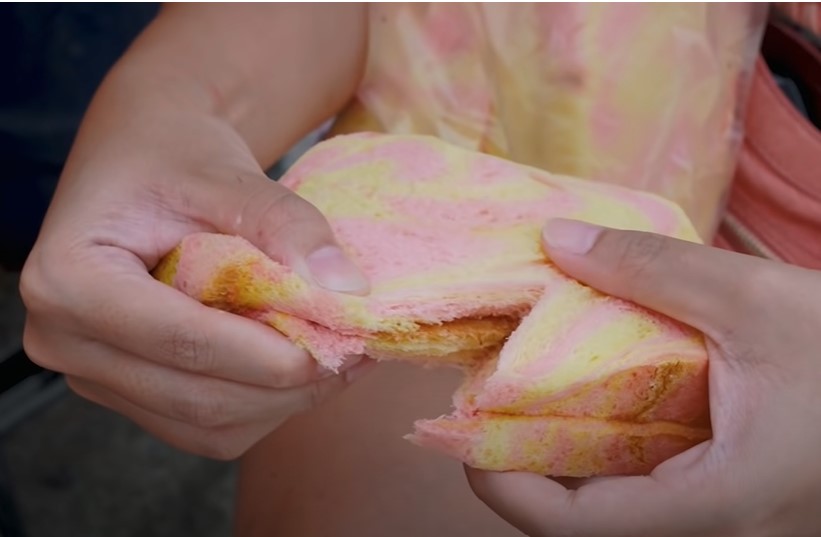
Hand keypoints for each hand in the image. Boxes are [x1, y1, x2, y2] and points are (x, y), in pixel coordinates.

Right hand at [19, 5, 369, 458]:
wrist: (144, 158)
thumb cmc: (172, 154)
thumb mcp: (224, 173)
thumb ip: (282, 223)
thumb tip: (346, 287)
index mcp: (68, 278)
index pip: (182, 339)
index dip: (269, 353)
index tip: (342, 341)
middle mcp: (65, 339)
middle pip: (194, 396)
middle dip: (287, 385)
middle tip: (356, 353)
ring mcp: (94, 373)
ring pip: (205, 426)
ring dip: (282, 403)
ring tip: (339, 360)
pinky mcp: (129, 389)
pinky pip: (204, 426)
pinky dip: (263, 406)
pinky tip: (303, 370)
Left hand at [467, 218, 820, 536]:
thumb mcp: (755, 300)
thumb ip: (650, 268)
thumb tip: (555, 239)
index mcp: (712, 505)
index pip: (572, 525)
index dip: (500, 484)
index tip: (458, 430)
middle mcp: (711, 528)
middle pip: (582, 517)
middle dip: (521, 461)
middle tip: (485, 395)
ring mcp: (721, 516)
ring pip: (613, 503)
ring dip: (559, 451)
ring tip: (523, 387)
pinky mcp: (728, 492)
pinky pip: (647, 484)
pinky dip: (604, 443)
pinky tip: (590, 391)